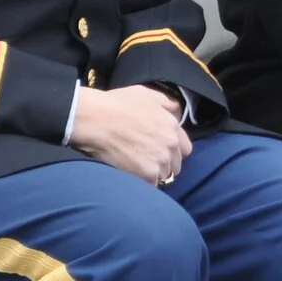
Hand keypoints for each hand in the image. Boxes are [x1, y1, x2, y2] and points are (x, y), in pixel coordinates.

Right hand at [70, 83, 189, 186]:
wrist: (96, 119)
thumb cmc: (117, 104)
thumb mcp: (146, 94)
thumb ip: (165, 104)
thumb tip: (175, 110)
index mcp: (173, 126)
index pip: (185, 149)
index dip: (174, 151)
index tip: (162, 152)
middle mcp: (171, 145)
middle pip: (175, 165)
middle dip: (164, 164)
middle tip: (146, 161)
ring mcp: (160, 161)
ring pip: (163, 176)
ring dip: (153, 175)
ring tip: (136, 168)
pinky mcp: (147, 175)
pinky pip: (151, 186)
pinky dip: (142, 183)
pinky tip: (131, 174)